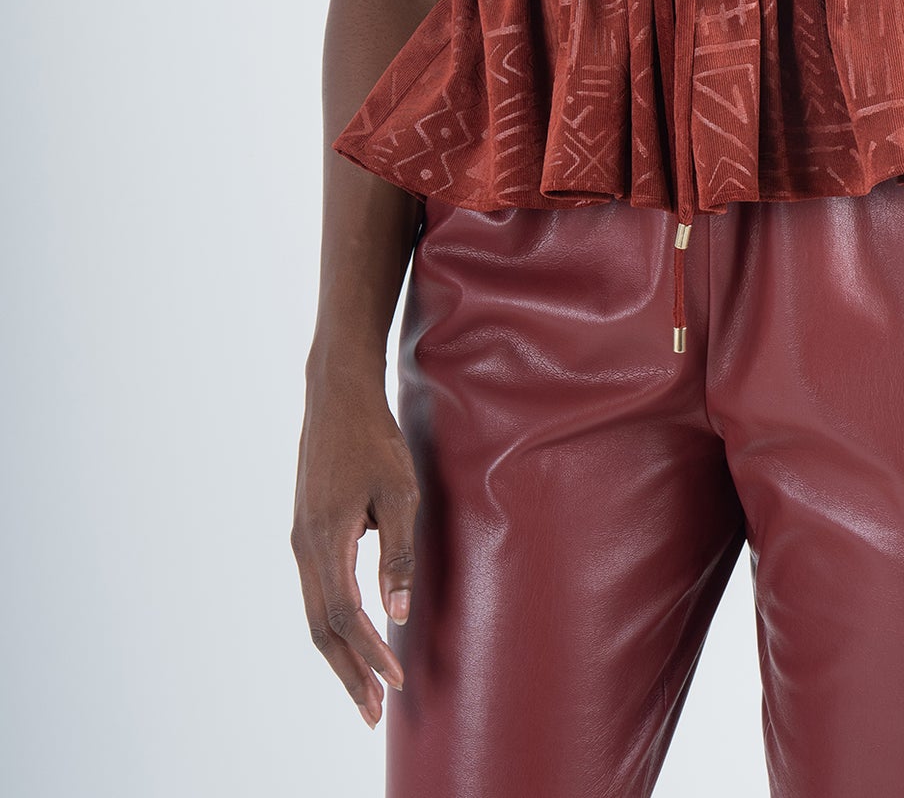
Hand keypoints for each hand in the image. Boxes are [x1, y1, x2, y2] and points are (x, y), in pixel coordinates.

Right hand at [291, 367, 419, 727]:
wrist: (337, 395)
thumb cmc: (374, 439)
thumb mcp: (398, 492)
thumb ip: (398, 553)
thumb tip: (399, 612)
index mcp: (325, 540)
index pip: (346, 616)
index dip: (370, 654)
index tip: (396, 684)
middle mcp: (304, 546)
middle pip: (321, 627)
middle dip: (347, 672)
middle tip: (371, 712)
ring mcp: (301, 539)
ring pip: (315, 612)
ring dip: (339, 652)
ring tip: (366, 685)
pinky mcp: (306, 530)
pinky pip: (316, 590)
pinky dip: (334, 623)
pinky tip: (355, 634)